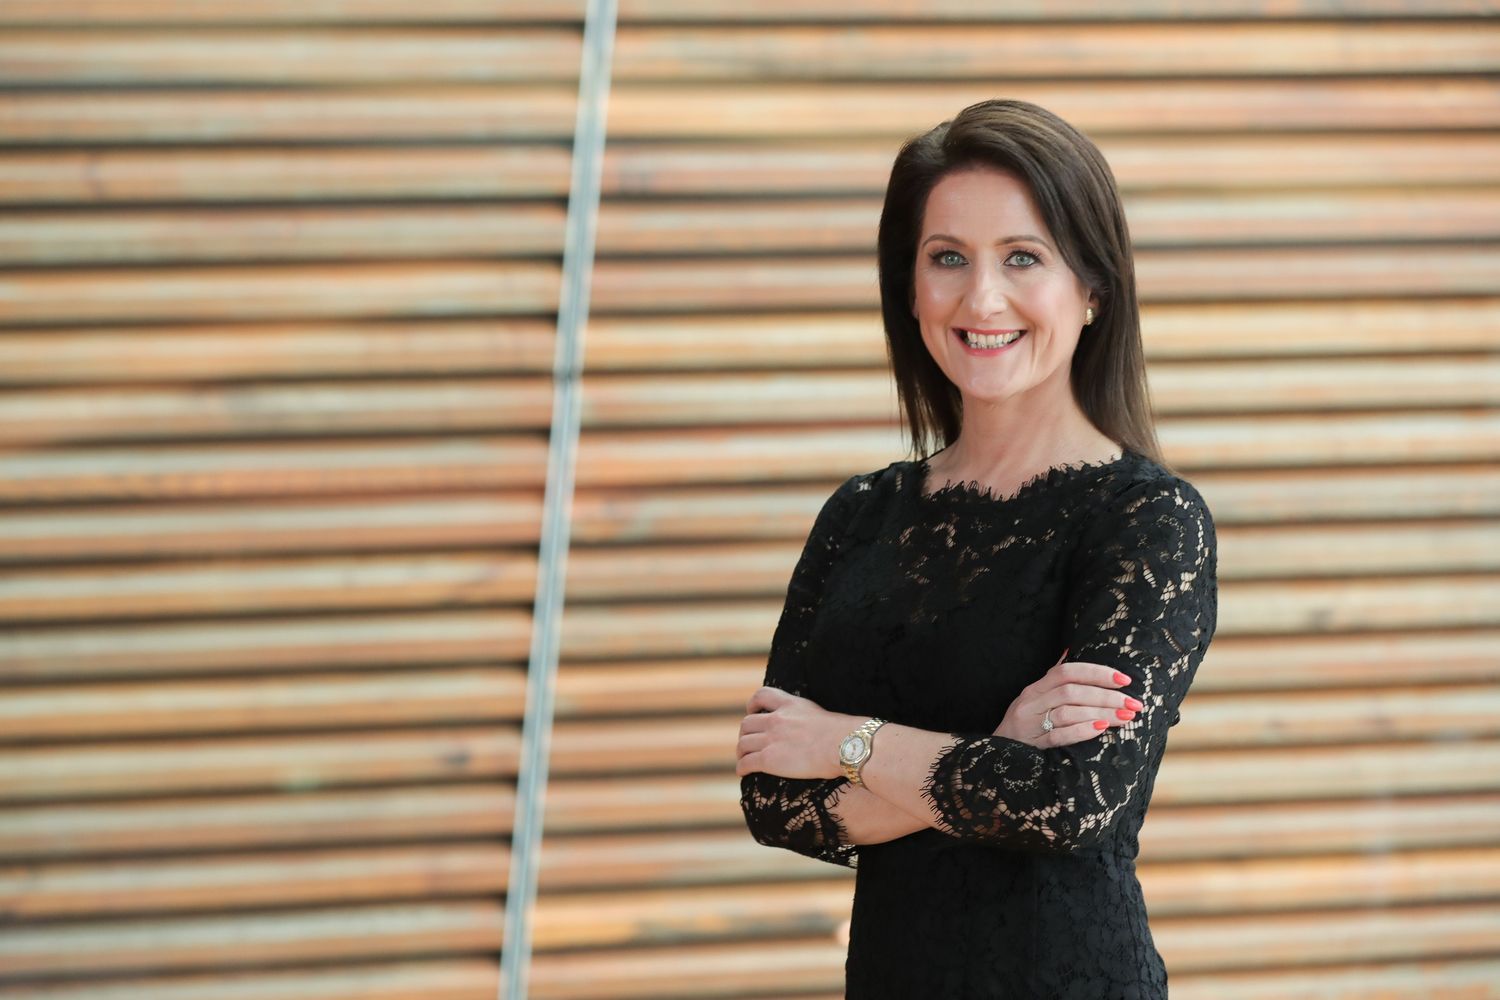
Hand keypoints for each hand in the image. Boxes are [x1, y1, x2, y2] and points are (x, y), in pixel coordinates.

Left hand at [735, 686, 856, 779]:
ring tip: (745, 759)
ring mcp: (771, 739)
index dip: (752, 704)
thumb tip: (810, 728)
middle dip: (745, 733)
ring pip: (743, 743)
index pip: (762, 695)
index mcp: (790, 704)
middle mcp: (776, 719)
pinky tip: (743, 773)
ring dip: (741, 752)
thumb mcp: (820, 715)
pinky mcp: (769, 759)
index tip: (752, 711)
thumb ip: (806, 718)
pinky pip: (747, 763)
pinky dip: (742, 768)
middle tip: (749, 742)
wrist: (842, 746)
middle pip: (747, 723)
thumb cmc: (842, 735)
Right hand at [994, 650, 1142, 748]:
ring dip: (1100, 712)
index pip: (1067, 672)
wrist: (995, 756)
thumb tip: (1069, 650)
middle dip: (1106, 695)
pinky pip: (1058, 736)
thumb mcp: (1033, 699)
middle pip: (1071, 691)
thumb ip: (1053, 679)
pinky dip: (1081, 731)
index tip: (1125, 680)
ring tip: (1126, 718)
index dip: (1096, 672)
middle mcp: (1031, 702)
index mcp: (1035, 689)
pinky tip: (1101, 729)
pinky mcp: (1031, 746)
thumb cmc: (1023, 725)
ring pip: (1068, 712)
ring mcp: (1030, 724)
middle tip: (1133, 703)